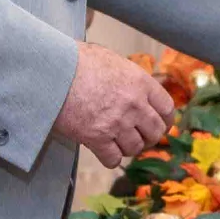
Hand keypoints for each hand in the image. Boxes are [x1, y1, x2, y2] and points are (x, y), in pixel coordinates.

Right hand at [51, 42, 176, 166]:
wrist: (52, 72)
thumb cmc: (77, 60)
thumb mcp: (110, 59)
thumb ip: (128, 75)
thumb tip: (133, 84)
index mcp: (140, 82)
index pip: (167, 108)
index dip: (165, 119)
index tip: (161, 124)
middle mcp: (134, 105)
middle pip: (156, 132)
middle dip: (149, 137)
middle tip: (139, 137)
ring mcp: (117, 123)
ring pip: (135, 148)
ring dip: (128, 148)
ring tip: (118, 143)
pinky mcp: (97, 138)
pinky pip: (113, 159)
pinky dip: (110, 159)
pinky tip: (104, 152)